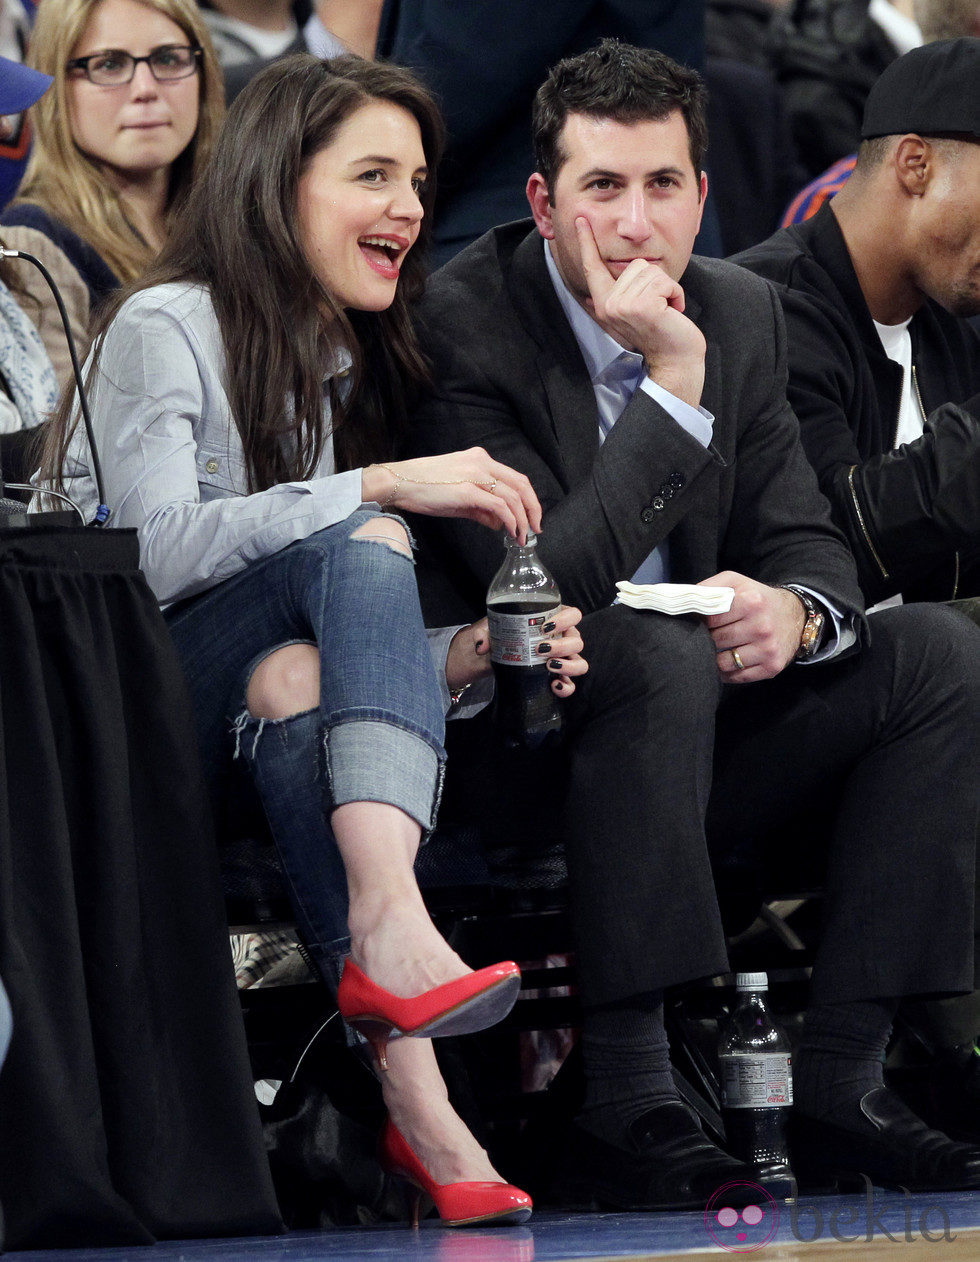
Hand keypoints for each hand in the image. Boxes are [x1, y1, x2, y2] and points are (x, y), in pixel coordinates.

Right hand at [362, 449, 540, 541]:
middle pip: (521, 484)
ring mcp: (475, 474)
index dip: (528, 499)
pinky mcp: (468, 489)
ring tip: (522, 537)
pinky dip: (509, 520)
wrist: (400, 482)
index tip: (532, 518)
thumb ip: (482, 508)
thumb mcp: (459, 497)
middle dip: (533, 509)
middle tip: (535, 529)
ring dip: (521, 520)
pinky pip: (499, 505)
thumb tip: (501, 523)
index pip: (515, 478)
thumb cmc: (425, 488)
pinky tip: (510, 531)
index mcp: (480, 459)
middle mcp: (482, 463)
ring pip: (513, 497)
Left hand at [445, 606, 587, 696]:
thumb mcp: (492, 628)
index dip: (565, 619)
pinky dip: (566, 687)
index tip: (545, 627)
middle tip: (540, 649)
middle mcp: (565, 639)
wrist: (497, 656)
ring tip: (549, 666)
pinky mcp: (559, 677)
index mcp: (556, 620)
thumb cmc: (503, 634)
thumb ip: (485, 632)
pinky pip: (571, 684)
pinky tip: (554, 685)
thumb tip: (482, 645)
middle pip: (577, 641)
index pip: (573, 615)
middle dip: (562, 646)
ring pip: (580, 663)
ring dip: (568, 665)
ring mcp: (564, 660)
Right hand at [575, 217, 705, 407]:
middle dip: (656, 282)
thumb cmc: (661, 334)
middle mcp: (609, 305)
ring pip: (651, 272)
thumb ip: (621, 297)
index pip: (593, 268)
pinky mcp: (643, 307)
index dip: (586, 242)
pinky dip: (676, 295)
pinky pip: (665, 282)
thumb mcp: (635, 311)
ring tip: (665, 312)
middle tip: (658, 309)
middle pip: (635, 265)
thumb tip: (600, 293)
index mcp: (605, 304)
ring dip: (667, 290)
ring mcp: (624, 307)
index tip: (580, 219)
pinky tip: (673, 313)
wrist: (676, 360)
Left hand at [699, 571, 805, 682]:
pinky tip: (727, 659)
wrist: (795, 616)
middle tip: (708, 634)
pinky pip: (736, 677)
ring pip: (722, 662)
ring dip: (714, 657)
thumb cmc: (757, 598)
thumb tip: (681, 601)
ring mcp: (768, 649)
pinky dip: (726, 671)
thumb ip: (708, 588)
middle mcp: (762, 627)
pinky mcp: (771, 667)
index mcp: (751, 602)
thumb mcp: (736, 582)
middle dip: (706, 638)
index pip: (710, 618)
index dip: (699, 621)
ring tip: (717, 647)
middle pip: (715, 640)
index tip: (698, 621)